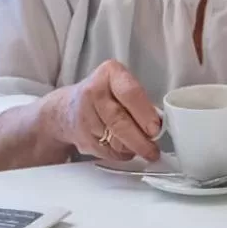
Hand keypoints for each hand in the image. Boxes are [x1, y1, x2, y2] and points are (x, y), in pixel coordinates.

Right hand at [40, 60, 161, 162]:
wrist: (66, 109)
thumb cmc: (104, 96)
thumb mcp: (121, 86)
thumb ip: (140, 101)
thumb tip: (160, 125)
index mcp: (110, 74)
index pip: (130, 93)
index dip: (144, 114)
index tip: (156, 129)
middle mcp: (93, 92)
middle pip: (120, 121)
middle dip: (140, 139)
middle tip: (153, 150)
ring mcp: (84, 115)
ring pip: (115, 140)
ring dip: (132, 148)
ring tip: (141, 148)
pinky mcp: (81, 137)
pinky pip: (107, 151)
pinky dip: (120, 154)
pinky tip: (123, 148)